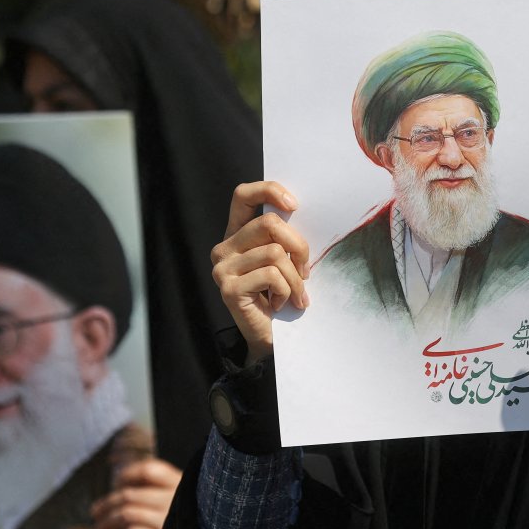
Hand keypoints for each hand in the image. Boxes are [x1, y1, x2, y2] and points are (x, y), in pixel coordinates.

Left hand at [90, 458, 183, 528]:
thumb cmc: (188, 528)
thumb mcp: (178, 504)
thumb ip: (156, 492)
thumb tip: (119, 483)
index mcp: (181, 485)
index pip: (149, 470)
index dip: (128, 474)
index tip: (116, 482)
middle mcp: (176, 500)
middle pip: (131, 494)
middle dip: (108, 503)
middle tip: (95, 512)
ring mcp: (169, 521)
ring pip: (127, 513)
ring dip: (108, 521)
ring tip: (100, 528)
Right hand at [210, 182, 310, 364]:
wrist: (266, 338)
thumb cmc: (279, 295)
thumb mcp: (281, 261)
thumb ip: (282, 238)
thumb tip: (298, 211)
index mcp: (235, 235)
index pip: (242, 195)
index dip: (269, 190)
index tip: (294, 205)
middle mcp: (223, 248)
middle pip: (269, 224)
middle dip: (298, 246)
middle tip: (305, 271)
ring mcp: (222, 269)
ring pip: (275, 253)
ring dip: (295, 278)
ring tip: (296, 294)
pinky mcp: (229, 289)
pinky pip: (272, 276)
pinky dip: (286, 291)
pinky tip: (279, 304)